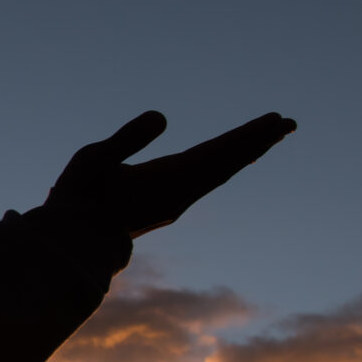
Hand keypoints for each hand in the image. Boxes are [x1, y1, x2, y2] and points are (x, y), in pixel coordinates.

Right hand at [47, 110, 296, 238]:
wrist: (73, 245)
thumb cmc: (79, 200)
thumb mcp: (93, 161)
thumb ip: (128, 137)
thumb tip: (162, 116)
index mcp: (167, 178)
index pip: (218, 151)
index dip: (247, 135)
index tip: (275, 120)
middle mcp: (181, 192)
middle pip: (229, 162)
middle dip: (258, 141)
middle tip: (288, 123)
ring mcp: (177, 201)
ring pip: (221, 172)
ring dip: (246, 153)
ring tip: (271, 137)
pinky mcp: (169, 205)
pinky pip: (209, 180)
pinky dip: (227, 165)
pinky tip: (233, 161)